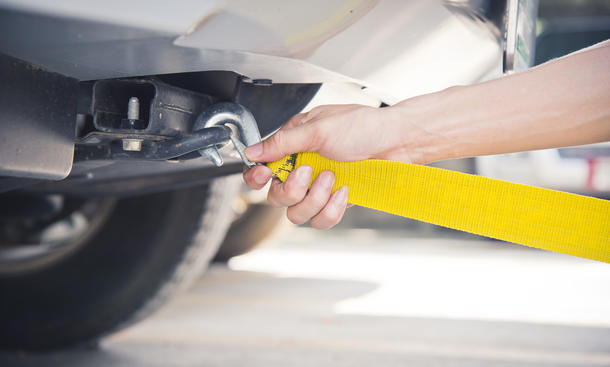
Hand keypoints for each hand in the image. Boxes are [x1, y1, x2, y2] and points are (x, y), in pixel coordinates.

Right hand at [242, 104, 415, 228]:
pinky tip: (344, 192)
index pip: (262, 169)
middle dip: (291, 189)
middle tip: (308, 172)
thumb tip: (252, 152)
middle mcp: (302, 169)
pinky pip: (321, 220)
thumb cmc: (363, 126)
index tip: (266, 175)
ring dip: (313, 199)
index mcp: (293, 146)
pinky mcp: (335, 203)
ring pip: (296, 214)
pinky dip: (331, 210)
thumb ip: (282, 142)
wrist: (397, 141)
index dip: (258, 177)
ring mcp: (318, 189)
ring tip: (332, 179)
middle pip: (276, 197)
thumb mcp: (318, 128)